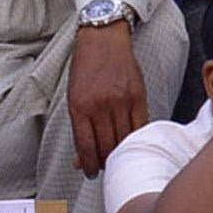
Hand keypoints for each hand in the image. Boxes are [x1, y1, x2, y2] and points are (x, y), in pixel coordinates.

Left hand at [67, 18, 146, 172]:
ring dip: (119, 153)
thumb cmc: (85, 69)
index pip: (85, 146)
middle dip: (103, 162)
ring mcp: (121, 101)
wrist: (103, 40)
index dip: (88, 164)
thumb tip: (80, 156)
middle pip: (105, 146)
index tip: (89, 173)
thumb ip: (79, 125)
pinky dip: (135, 139)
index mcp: (79, 106)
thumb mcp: (73, 95)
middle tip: (103, 167)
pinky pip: (140, 126)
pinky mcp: (138, 96)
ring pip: (123, 139)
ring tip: (115, 158)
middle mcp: (100, 105)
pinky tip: (131, 144)